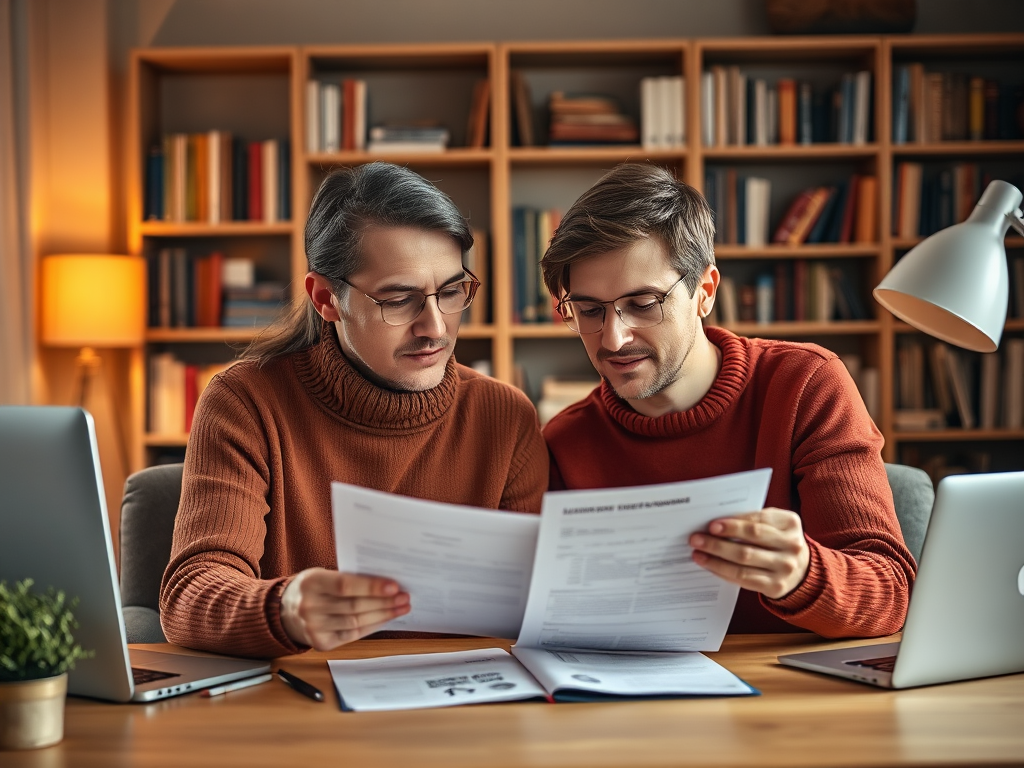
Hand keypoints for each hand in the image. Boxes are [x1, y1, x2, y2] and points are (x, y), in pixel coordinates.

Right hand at [280, 568, 410, 649]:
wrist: (284, 611)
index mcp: (311, 583)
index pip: (345, 586)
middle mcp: (309, 607)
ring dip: (383, 615)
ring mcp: (313, 628)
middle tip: (405, 597)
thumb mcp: (322, 575)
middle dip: (384, 602)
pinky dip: (372, 626)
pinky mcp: (320, 643)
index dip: (371, 587)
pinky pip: (352, 635)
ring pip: (356, 622)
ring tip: (401, 607)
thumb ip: (348, 578)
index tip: (394, 586)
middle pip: (354, 606)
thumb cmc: (312, 588)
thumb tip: (385, 583)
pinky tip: (385, 618)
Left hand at [688, 508, 809, 599]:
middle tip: (697, 537)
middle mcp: (791, 545)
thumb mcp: (774, 525)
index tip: (712, 525)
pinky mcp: (775, 586)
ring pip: (744, 561)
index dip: (734, 523)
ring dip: (716, 557)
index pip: (758, 520)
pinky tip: (709, 565)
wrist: (801, 571)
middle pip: (751, 540)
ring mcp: (785, 567)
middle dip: (720, 539)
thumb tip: (715, 524)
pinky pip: (744, 578)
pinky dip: (723, 571)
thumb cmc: (778, 541)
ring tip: (698, 553)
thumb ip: (752, 520)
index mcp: (790, 523)